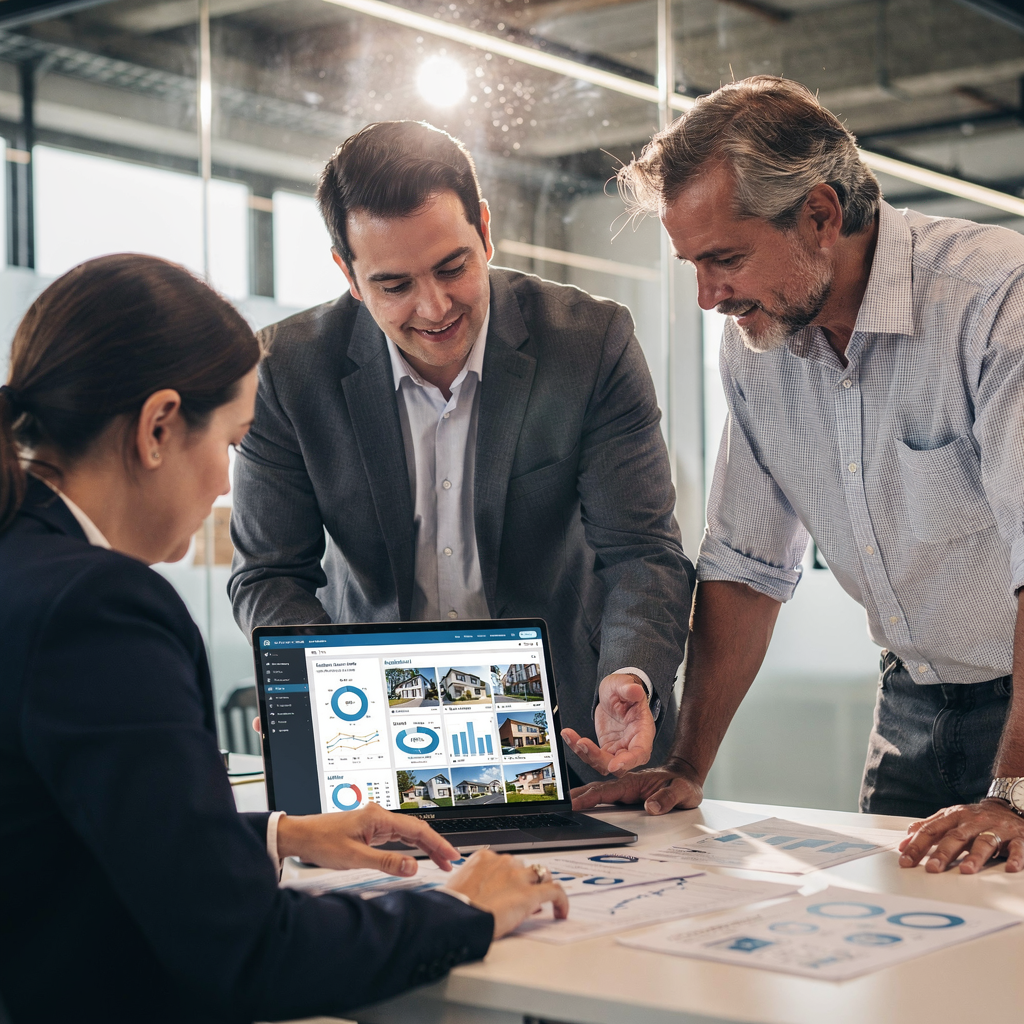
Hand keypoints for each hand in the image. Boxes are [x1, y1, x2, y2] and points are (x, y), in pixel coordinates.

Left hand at [276, 803, 460, 874]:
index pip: (417, 829)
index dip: (437, 843)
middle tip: (450, 861)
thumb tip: (412, 866)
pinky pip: (397, 837)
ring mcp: (375, 822)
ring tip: (439, 861)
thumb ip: (386, 862)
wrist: (300, 836)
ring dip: (424, 847)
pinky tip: (416, 855)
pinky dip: (410, 847)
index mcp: (378, 817)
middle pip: (416, 829)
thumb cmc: (321, 842)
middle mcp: (379, 816)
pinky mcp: (369, 830)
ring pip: (407, 833)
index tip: (451, 854)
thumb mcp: (355, 858)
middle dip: (435, 845)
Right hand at [445, 849, 568, 937]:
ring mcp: (518, 877)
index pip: (506, 863)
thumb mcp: (459, 885)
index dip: (511, 877)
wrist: (458, 918)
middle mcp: (503, 862)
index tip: (510, 889)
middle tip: (524, 898)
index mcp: (484, 858)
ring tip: (543, 903)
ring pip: (542, 875)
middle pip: (524, 867)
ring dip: (542, 887)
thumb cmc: (454, 906)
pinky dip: (562, 900)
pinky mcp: (529, 894)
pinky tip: (561, 911)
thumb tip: (485, 893)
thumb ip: (475, 882)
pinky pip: (555, 892)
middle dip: (526, 881)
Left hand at [560, 673, 655, 775]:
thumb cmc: (623, 690)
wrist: (614, 693)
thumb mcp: (624, 684)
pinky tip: (569, 735)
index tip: (614, 765)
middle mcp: (632, 744)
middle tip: (583, 744)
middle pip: (619, 765)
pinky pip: (591, 754)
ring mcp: (618, 748)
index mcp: (643, 731)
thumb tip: (635, 690)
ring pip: (603, 763)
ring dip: (585, 754)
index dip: (629, 762)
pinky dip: (578, 748)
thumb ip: (629, 688)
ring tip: (571, 736)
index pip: (640, 752)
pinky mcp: (605, 748)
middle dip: (599, 758)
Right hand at [570, 761, 703, 814]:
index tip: (576, 803)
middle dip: (580, 794)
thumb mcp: (682, 792)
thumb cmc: (685, 784)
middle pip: (599, 788)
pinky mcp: (628, 792)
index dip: (591, 797)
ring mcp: (627, 787)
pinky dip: (593, 796)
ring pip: (601, 789)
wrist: (686, 776)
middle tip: (563, 803)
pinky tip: (585, 801)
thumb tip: (652, 807)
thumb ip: (667, 799)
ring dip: (584, 794)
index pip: (609, 790)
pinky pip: (607, 793)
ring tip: (568, 801)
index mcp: (636, 781)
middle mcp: (628, 783)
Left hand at [898, 799, 1023, 872]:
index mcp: (954, 817)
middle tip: (932, 868)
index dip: (917, 845)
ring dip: (975, 856)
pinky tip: (1010, 868)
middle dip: (942, 853)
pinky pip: (1017, 848)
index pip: (931, 831)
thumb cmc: (975, 818)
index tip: (905, 861)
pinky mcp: (1017, 837)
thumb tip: (904, 842)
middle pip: (955, 837)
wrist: (1009, 806)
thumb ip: (928, 828)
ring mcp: (995, 829)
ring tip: (966, 870)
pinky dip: (1015, 858)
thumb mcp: (950, 818)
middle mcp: (973, 822)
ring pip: (984, 842)